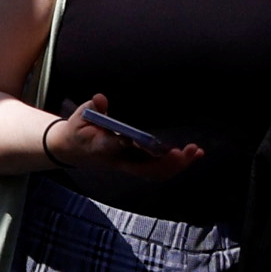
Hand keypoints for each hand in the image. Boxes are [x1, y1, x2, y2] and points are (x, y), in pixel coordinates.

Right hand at [39, 99, 182, 174]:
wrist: (74, 150)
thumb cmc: (79, 130)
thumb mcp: (79, 117)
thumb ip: (92, 108)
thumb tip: (100, 99)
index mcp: (101, 147)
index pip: (114, 147)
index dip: (124, 144)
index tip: (135, 139)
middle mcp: (118, 160)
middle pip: (143, 168)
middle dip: (165, 162)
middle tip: (184, 151)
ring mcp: (128, 164)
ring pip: (154, 172)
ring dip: (176, 165)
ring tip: (196, 152)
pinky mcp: (136, 164)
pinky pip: (158, 169)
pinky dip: (176, 164)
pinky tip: (192, 154)